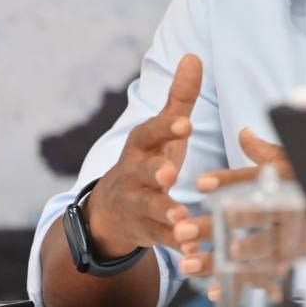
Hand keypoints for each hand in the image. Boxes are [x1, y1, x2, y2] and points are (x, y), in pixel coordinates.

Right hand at [84, 54, 202, 258]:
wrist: (111, 213)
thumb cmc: (148, 162)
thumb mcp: (162, 132)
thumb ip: (180, 99)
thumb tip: (193, 56)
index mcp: (141, 148)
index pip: (151, 134)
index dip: (167, 128)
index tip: (185, 122)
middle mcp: (134, 176)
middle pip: (142, 173)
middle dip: (153, 173)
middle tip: (168, 174)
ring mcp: (138, 206)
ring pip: (151, 209)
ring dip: (166, 213)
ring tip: (181, 218)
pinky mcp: (148, 233)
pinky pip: (163, 240)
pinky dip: (178, 246)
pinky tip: (194, 250)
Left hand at [175, 128, 293, 276]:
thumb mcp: (299, 167)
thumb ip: (269, 154)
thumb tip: (244, 134)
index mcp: (292, 181)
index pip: (257, 178)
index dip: (228, 180)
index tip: (200, 185)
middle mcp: (297, 208)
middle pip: (252, 216)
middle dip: (215, 225)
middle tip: (183, 231)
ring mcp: (301, 238)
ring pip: (255, 250)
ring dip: (221, 258)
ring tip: (188, 263)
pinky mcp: (304, 263)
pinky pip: (270, 275)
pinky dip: (241, 284)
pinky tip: (215, 288)